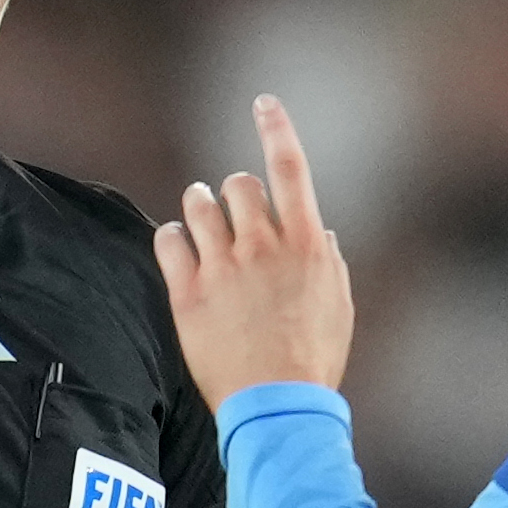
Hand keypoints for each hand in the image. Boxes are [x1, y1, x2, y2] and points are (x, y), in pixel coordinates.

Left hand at [158, 97, 353, 400]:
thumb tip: (318, 236)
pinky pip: (167, 240)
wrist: (276, 405)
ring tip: (200, 218)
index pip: (290, 167)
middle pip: (238, 184)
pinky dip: (171, 237)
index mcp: (305, 243)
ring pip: (198, 204)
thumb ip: (328, 263)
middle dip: (235, 192)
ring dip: (199, 204)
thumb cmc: (314, 359)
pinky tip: (178, 248)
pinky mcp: (188, 293)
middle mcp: (261, 245)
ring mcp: (221, 267)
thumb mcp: (339, 306)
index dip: (276, 127)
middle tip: (233, 213)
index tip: (264, 103)